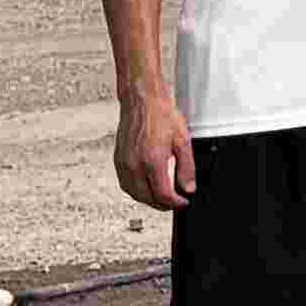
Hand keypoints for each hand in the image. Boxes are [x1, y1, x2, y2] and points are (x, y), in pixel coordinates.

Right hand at [112, 92, 196, 213]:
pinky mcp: (118, 160)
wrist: (141, 100)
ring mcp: (123, 163)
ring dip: (148, 200)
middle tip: (174, 202)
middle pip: (146, 198)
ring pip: (134, 194)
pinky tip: (146, 186)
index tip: (183, 202)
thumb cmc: (161, 115)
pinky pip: (125, 184)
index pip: (162, 195)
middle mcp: (134, 165)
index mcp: (152, 160)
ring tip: (161, 197)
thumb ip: (186, 168)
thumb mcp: (183, 140)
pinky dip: (136, 190)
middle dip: (162, 205)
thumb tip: (188, 188)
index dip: (175, 203)